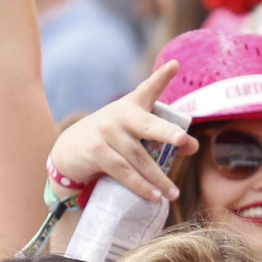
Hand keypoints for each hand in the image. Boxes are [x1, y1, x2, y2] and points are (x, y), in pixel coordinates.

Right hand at [47, 62, 196, 202]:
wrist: (69, 150)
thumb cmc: (110, 139)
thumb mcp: (134, 132)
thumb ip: (162, 135)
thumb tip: (193, 147)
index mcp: (132, 106)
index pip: (148, 89)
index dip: (161, 77)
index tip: (175, 65)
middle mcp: (120, 115)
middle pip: (148, 126)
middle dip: (166, 132)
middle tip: (183, 140)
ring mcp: (107, 132)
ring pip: (139, 159)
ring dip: (158, 179)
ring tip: (173, 193)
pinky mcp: (97, 152)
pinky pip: (124, 172)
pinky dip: (140, 186)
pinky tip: (153, 196)